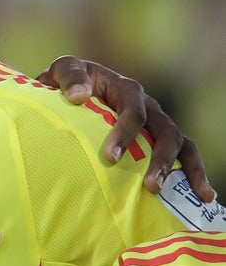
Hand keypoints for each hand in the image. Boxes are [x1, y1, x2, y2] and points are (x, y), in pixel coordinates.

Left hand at [40, 55, 215, 201]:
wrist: (68, 92)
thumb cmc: (67, 83)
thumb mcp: (61, 71)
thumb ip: (68, 77)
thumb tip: (79, 96)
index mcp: (125, 89)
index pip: (133, 110)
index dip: (125, 133)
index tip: (111, 157)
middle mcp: (147, 105)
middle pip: (164, 130)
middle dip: (161, 158)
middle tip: (151, 185)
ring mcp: (156, 122)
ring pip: (178, 143)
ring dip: (179, 169)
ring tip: (168, 193)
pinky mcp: (158, 139)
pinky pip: (183, 154)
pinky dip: (194, 173)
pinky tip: (203, 195)